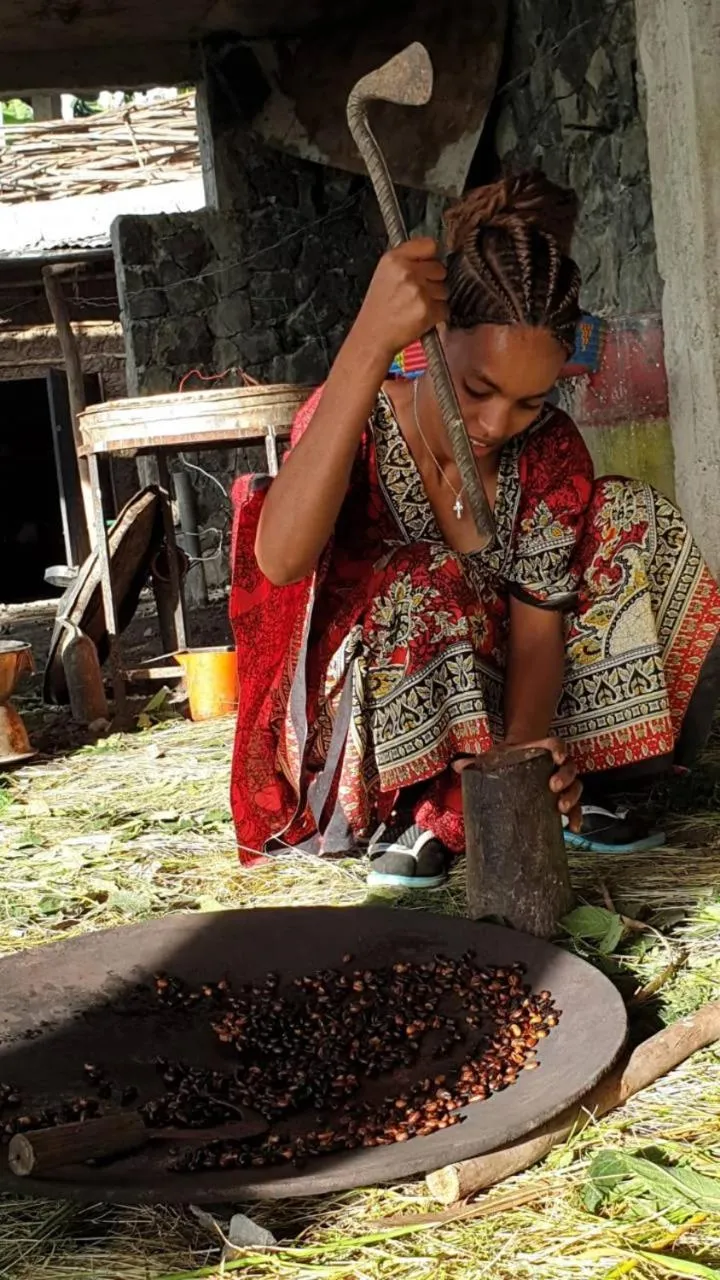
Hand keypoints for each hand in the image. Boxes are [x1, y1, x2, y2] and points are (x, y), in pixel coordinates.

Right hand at [353, 239, 447, 362]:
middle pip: (440, 268)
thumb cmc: (378, 309)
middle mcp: (406, 271)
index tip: (426, 268)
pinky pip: (444, 309)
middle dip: (434, 281)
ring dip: (435, 300)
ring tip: (416, 307)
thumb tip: (432, 257)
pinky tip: (420, 318)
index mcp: (394, 259)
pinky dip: (436, 316)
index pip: (429, 245)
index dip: (430, 258)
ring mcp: (418, 291)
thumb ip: (406, 260)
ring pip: (444, 289)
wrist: (372, 337)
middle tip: (417, 294)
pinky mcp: (427, 310)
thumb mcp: (384, 275)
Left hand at [452, 737, 582, 831]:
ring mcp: (562, 783)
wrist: (514, 764)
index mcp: (542, 750)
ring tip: (562, 809)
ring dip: (573, 797)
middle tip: (553, 787)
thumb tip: (457, 766)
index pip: (556, 745)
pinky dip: (577, 817)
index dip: (560, 750)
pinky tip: (573, 827)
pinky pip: (576, 807)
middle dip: (565, 777)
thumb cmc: (507, 759)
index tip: (556, 758)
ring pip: (576, 786)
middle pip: (570, 767)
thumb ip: (477, 761)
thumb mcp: (493, 758)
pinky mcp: (562, 799)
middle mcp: (556, 766)